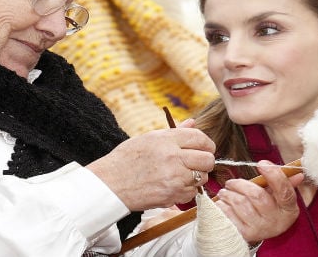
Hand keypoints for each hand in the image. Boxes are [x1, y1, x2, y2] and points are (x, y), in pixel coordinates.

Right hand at [87, 127, 216, 210]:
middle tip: (197, 164)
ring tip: (181, 175)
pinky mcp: (172, 195)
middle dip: (206, 161)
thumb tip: (193, 123)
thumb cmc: (126, 160)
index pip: (200, 138)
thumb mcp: (148, 138)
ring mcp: (174, 177)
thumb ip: (175, 132)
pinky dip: (186, 191)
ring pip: (203, 177)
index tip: (205, 148)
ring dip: (196, 177)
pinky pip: (192, 193)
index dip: (206, 144)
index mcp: (167, 140)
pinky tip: (173, 186)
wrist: (109, 184)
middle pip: (208, 159)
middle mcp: (173, 157)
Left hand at [216, 160, 302, 243]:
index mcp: (288, 209)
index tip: (261, 163)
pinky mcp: (244, 234)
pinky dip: (223, 205)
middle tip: (231, 182)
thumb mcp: (280, 197)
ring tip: (225, 192)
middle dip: (240, 184)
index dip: (273, 174)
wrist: (262, 232)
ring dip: (229, 194)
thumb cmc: (271, 208)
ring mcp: (260, 229)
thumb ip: (285, 182)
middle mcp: (275, 221)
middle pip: (257, 195)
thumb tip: (297, 172)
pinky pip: (229, 214)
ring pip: (240, 203)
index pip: (284, 190)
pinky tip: (222, 203)